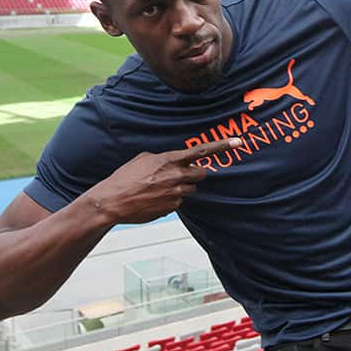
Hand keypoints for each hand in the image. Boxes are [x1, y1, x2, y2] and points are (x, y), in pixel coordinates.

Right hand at [86, 138, 241, 224]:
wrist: (113, 201)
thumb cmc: (125, 178)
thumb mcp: (142, 159)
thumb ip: (162, 158)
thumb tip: (170, 162)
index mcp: (170, 160)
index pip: (202, 151)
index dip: (222, 147)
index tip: (238, 142)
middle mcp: (177, 176)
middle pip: (201, 174)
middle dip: (195, 174)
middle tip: (181, 175)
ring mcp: (176, 194)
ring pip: (190, 190)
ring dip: (181, 188)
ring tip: (159, 188)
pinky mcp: (172, 208)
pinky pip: (178, 202)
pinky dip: (170, 200)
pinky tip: (153, 199)